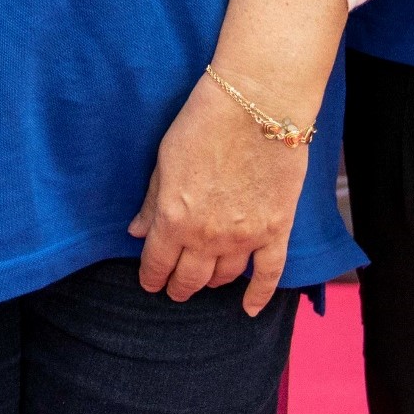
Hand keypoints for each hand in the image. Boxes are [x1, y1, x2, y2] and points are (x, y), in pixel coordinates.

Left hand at [127, 71, 312, 314]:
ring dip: (211, 282)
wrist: (257, 105)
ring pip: (224, 277)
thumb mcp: (164, 160)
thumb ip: (152, 201)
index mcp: (174, 219)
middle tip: (175, 287)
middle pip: (190, 278)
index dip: (151, 277)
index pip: (157, 264)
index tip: (151, 282)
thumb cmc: (204, 124)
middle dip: (179, 286)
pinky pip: (269, 274)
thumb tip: (136, 231)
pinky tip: (249, 308)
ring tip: (206, 280)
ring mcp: (244, 237)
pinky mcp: (276, 229)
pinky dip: (259, 294)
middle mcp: (207, 237)